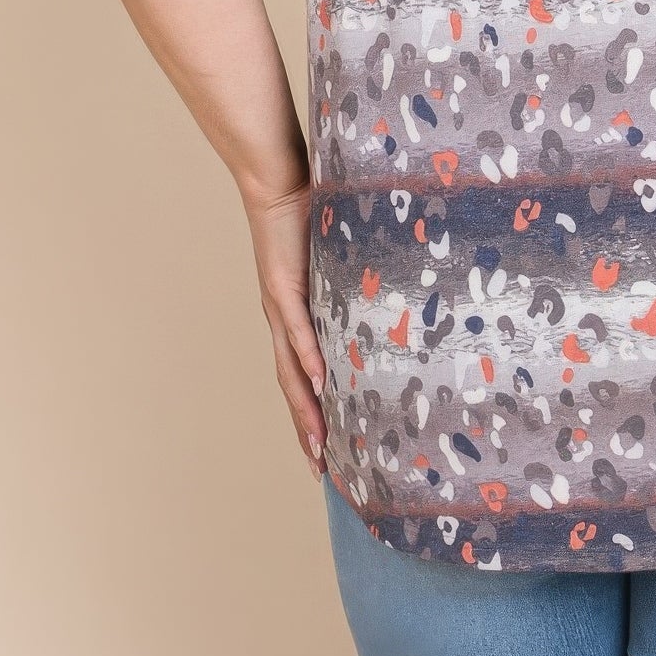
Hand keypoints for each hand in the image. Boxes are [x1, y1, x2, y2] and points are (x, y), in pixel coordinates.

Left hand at [244, 180, 327, 481]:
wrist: (276, 184)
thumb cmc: (305, 219)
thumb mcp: (331, 265)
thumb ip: (346, 288)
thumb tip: (379, 306)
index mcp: (292, 322)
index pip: (300, 381)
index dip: (309, 420)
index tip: (325, 456)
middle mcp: (282, 323)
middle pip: (292, 389)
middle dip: (307, 432)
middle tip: (323, 471)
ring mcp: (280, 307)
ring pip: (292, 370)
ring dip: (305, 409)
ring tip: (320, 443)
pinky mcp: (283, 285)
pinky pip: (298, 328)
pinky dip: (307, 357)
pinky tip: (318, 381)